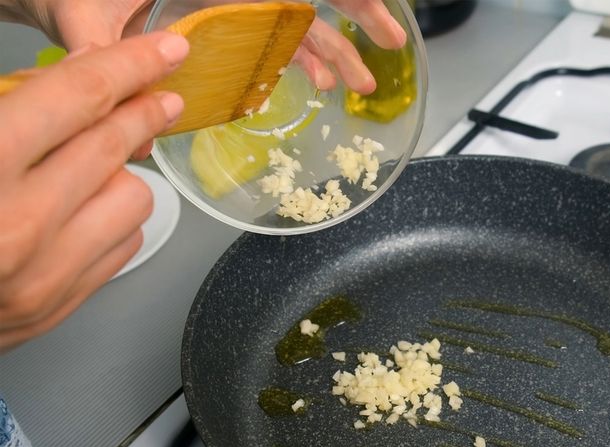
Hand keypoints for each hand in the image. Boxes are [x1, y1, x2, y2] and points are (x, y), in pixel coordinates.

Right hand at [0, 32, 187, 350]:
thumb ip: (11, 102)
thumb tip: (79, 73)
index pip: (77, 97)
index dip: (131, 64)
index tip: (166, 51)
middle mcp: (18, 223)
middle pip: (112, 145)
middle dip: (144, 111)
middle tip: (160, 98)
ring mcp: (43, 272)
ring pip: (132, 197)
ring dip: (119, 176)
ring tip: (86, 173)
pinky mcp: (58, 305)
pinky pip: (124, 245)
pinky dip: (112, 221)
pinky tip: (80, 215)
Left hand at [7, 0, 406, 93]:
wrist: (60, 1)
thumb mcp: (81, 19)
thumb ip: (101, 54)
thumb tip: (126, 115)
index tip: (373, 12)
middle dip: (355, 18)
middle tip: (392, 42)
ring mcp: (228, 8)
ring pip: (295, 25)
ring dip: (334, 53)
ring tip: (360, 84)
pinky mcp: (225, 29)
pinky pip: (274, 44)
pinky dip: (301, 62)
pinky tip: (317, 84)